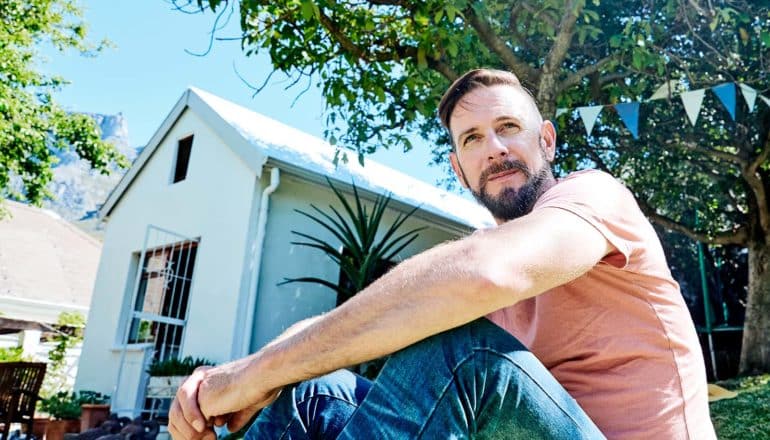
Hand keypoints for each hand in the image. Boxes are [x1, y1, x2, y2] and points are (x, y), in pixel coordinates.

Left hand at [168, 361, 282, 439]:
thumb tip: (231, 428)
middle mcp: (198, 380)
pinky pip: (190, 422)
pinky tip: (211, 433)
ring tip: (210, 438)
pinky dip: (197, 433)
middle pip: (175, 411)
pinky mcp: (199, 397)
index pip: (185, 406)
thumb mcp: (245, 403)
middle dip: (185, 432)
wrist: (263, 377)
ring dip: (189, 434)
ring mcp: (196, 388)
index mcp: (208, 379)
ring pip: (177, 417)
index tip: (210, 436)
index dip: (190, 426)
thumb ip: (235, 415)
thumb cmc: (261, 384)